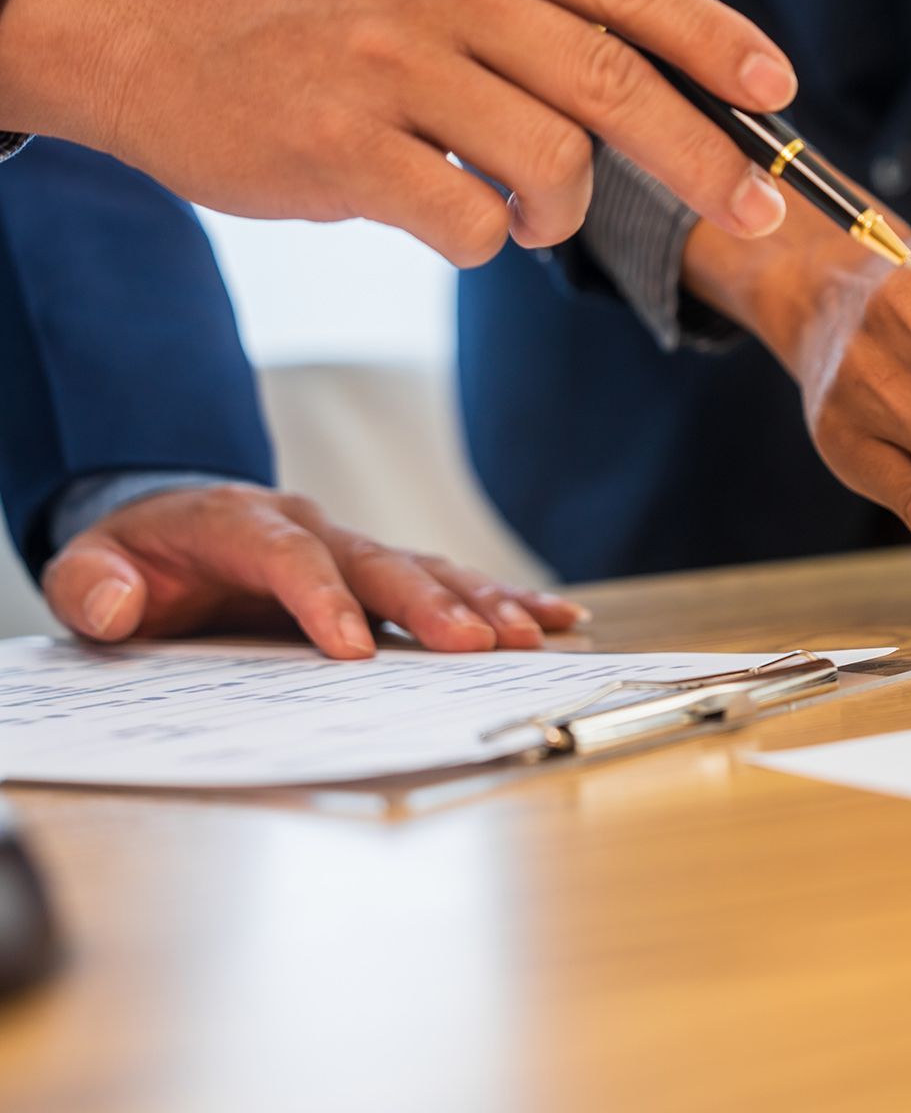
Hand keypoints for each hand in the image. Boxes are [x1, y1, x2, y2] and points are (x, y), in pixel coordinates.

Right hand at [0, 0, 797, 263]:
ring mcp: (383, 61)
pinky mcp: (337, 145)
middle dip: (706, 160)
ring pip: (552, 160)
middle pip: (615, 80)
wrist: (133, 17)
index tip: (778, 93)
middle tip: (759, 215)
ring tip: (524, 207)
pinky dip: (482, 238)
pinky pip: (468, 223)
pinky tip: (450, 215)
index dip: (717, 42)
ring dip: (561, 209)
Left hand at [39, 484, 588, 658]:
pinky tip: (555, 617)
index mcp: (243, 525)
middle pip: (380, 562)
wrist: (173, 523)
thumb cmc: (141, 555)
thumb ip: (92, 585)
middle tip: (477, 644)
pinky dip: (505, 597)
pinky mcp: (383, 574)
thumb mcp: (92, 565)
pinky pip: (450, 580)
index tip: (350, 649)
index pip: (290, 558)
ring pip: (427, 568)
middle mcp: (315, 529)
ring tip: (529, 635)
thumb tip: (118, 608)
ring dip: (482, 602)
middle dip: (431, 605)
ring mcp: (355, 549)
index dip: (322, 600)